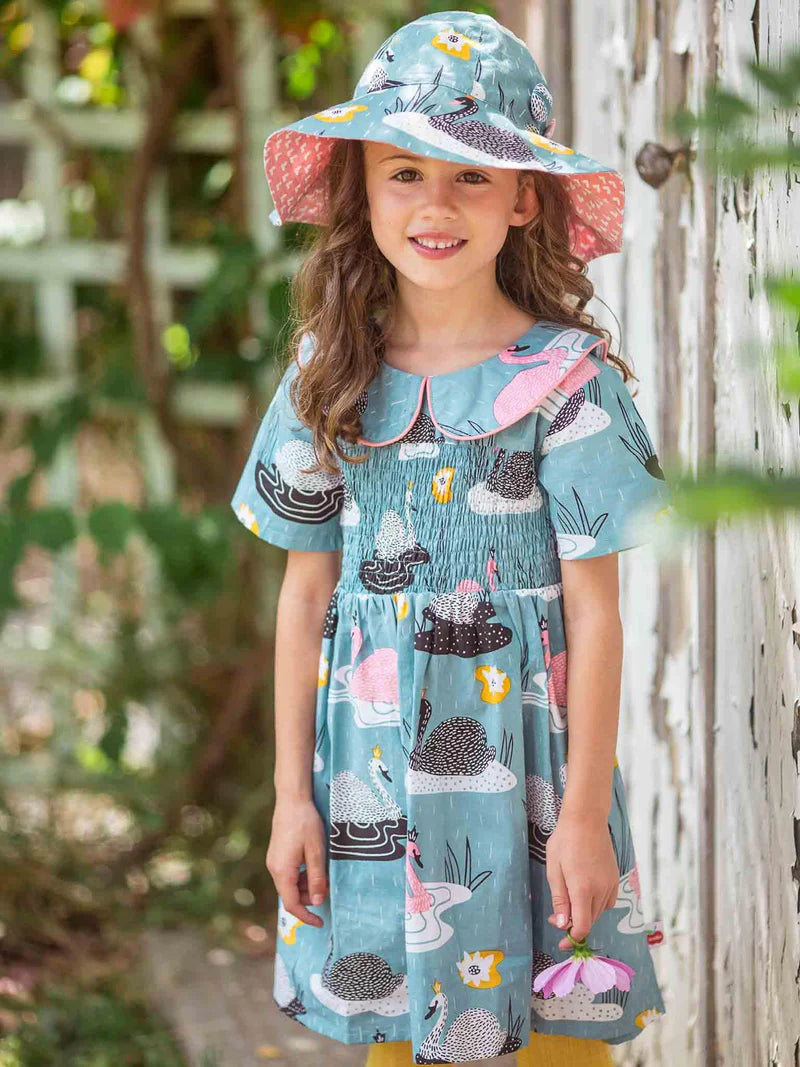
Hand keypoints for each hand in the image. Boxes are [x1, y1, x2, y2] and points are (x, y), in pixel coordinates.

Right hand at [266, 797, 327, 928]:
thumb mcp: (317, 851)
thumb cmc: (305, 823)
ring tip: (322, 873)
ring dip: (307, 886)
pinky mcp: (277, 856)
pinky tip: (313, 865)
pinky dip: (302, 876)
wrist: (291, 800)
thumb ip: (317, 877)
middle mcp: (274, 869)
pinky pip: (288, 874)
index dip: (306, 917)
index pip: (292, 904)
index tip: (320, 923)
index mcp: (283, 871)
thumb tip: (319, 901)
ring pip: (290, 885)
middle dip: (310, 897)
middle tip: (327, 886)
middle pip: (291, 895)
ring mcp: (274, 862)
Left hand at [545, 810, 619, 950]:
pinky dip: (596, 906)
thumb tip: (562, 925)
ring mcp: (611, 884)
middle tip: (556, 917)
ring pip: (599, 912)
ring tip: (568, 902)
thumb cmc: (564, 842)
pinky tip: (585, 895)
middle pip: (590, 921)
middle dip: (573, 925)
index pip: (582, 927)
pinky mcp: (615, 878)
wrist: (586, 820)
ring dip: (584, 915)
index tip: (562, 943)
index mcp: (583, 889)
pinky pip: (608, 901)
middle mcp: (601, 890)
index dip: (572, 939)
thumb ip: (560, 900)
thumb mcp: (554, 870)